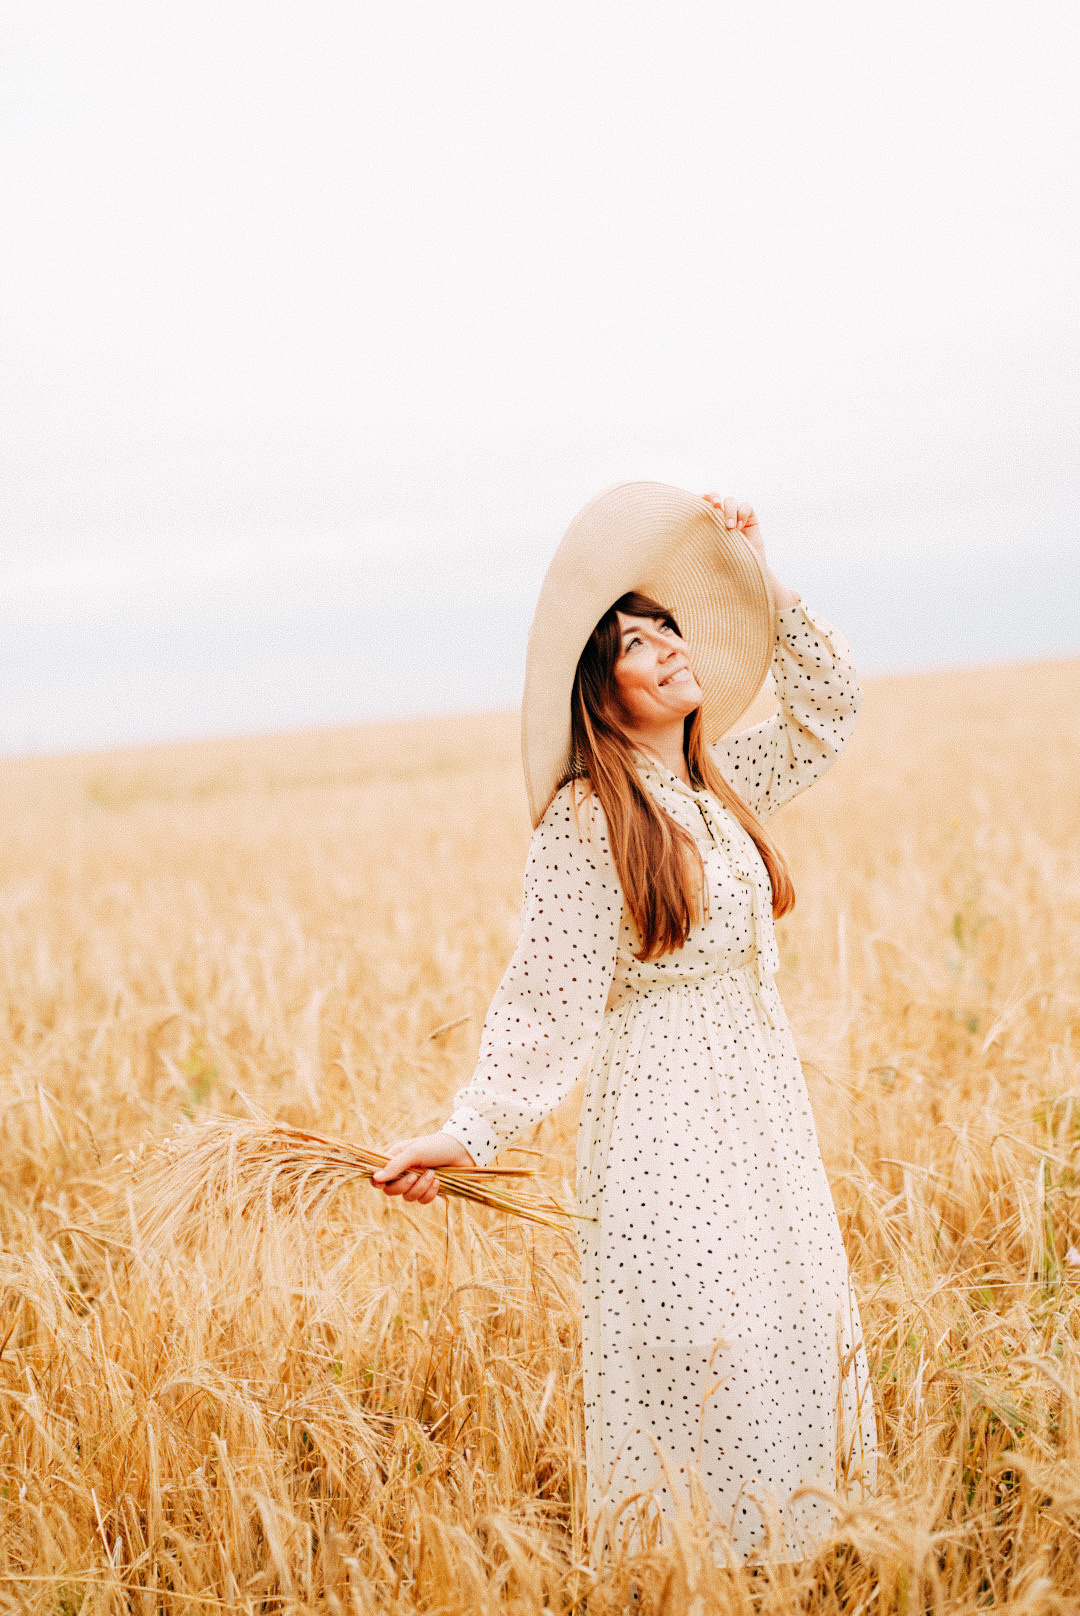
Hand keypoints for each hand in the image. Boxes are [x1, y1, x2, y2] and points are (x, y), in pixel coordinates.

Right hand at [370, 1131, 475, 1205]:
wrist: (463, 1151)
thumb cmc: (436, 1146)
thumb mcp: (414, 1152)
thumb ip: (395, 1166)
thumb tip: (375, 1179)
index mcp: (396, 1159)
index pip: (378, 1176)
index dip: (378, 1182)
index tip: (383, 1183)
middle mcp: (403, 1172)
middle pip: (391, 1191)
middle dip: (403, 1185)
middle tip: (415, 1175)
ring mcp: (416, 1182)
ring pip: (408, 1197)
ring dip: (420, 1187)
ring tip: (432, 1174)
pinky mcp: (429, 1190)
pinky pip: (422, 1200)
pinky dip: (430, 1193)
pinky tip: (438, 1181)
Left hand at [701, 493, 799, 609]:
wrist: (743, 577)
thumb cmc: (718, 568)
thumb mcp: (702, 552)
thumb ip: (694, 538)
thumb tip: (675, 532)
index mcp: (703, 523)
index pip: (700, 503)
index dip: (699, 499)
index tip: (698, 503)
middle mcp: (718, 517)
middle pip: (714, 496)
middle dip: (713, 497)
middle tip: (714, 504)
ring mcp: (734, 517)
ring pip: (730, 500)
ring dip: (729, 510)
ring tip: (729, 527)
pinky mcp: (750, 520)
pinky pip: (746, 506)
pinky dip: (742, 513)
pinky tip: (739, 528)